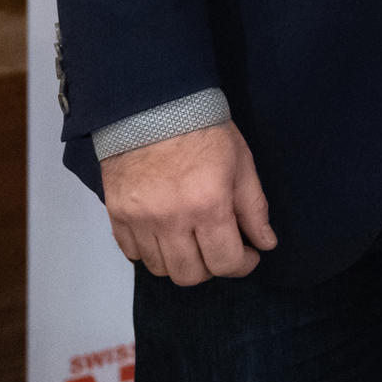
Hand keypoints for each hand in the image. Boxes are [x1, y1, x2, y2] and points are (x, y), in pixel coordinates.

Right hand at [98, 120, 276, 284]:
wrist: (154, 107)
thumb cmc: (205, 131)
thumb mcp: (242, 164)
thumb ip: (254, 208)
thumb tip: (265, 244)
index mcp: (208, 205)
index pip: (224, 261)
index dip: (243, 264)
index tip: (249, 255)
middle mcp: (170, 219)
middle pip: (189, 274)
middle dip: (212, 268)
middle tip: (221, 247)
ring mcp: (138, 220)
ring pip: (160, 268)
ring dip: (181, 262)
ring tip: (193, 240)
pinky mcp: (116, 215)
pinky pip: (132, 253)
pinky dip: (151, 252)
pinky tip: (165, 234)